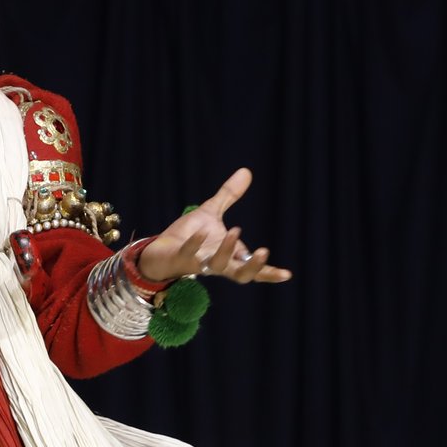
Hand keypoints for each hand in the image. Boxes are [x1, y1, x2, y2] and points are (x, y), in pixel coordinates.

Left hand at [136, 168, 293, 285]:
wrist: (160, 247)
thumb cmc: (187, 235)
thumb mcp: (211, 211)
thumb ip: (229, 195)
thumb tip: (246, 171)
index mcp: (228, 256)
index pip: (252, 268)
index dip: (269, 272)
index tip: (287, 274)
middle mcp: (216, 263)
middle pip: (240, 275)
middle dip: (253, 266)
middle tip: (265, 251)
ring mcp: (199, 263)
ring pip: (217, 266)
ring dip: (227, 250)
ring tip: (234, 231)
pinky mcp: (180, 259)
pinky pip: (189, 255)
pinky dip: (195, 243)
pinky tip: (200, 230)